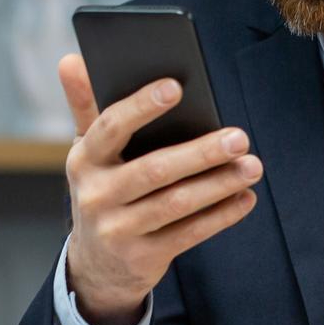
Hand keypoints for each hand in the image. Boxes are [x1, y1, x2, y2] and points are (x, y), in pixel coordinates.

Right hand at [59, 52, 259, 324]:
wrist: (96, 266)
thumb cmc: (103, 189)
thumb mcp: (89, 152)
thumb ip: (86, 106)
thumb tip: (71, 59)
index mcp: (84, 160)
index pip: (110, 127)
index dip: (141, 106)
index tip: (176, 86)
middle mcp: (95, 195)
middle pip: (153, 170)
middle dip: (200, 152)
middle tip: (239, 136)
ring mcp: (117, 230)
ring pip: (175, 204)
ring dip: (218, 184)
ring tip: (252, 166)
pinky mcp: (142, 258)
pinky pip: (188, 234)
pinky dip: (221, 216)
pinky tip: (245, 197)